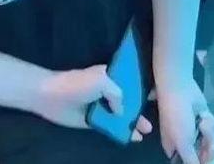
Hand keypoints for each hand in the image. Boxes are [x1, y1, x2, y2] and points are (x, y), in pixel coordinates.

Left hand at [36, 65, 152, 140]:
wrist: (52, 97)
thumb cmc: (77, 84)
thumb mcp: (102, 81)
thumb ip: (118, 95)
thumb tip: (122, 112)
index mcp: (113, 76)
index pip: (134, 80)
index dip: (146, 86)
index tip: (161, 92)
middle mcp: (110, 91)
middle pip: (131, 99)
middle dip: (143, 107)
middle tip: (158, 116)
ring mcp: (103, 107)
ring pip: (123, 115)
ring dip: (135, 122)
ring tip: (147, 130)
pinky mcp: (95, 121)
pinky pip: (112, 127)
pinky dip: (122, 132)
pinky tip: (132, 138)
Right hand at [157, 80, 213, 163]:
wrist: (180, 90)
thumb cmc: (176, 118)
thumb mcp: (183, 143)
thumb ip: (191, 161)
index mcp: (176, 150)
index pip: (189, 163)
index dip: (199, 163)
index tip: (205, 161)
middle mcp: (186, 142)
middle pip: (203, 155)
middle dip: (207, 146)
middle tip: (205, 138)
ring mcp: (196, 131)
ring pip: (210, 141)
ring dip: (207, 131)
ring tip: (202, 122)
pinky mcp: (204, 120)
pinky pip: (213, 129)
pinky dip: (209, 122)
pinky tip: (203, 115)